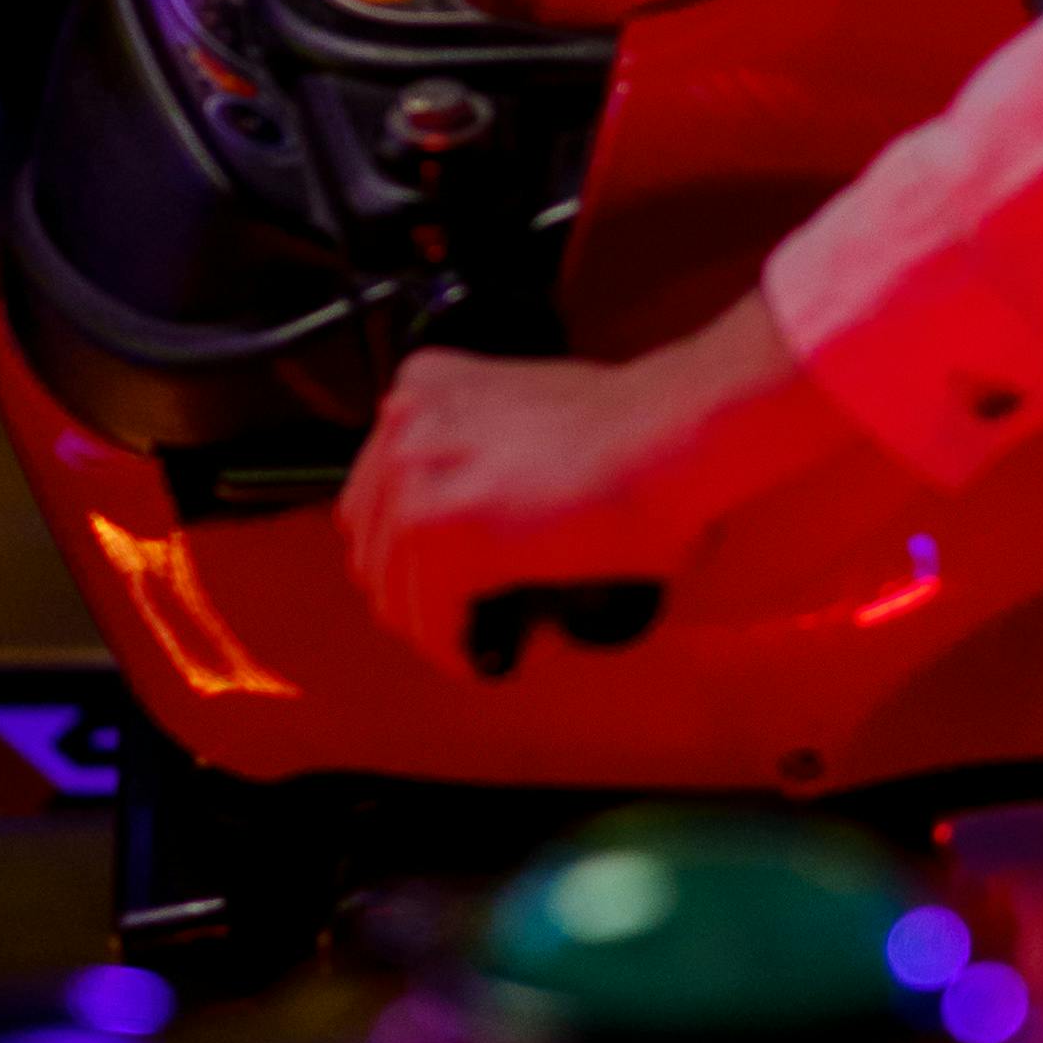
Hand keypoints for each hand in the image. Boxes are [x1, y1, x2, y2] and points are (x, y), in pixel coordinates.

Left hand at [339, 284, 858, 668]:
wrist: (669, 437)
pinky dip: (460, 650)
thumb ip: (481, 452)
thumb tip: (487, 521)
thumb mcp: (526, 410)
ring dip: (442, 628)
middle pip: (373, 546)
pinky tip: (498, 653)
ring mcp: (417, 479)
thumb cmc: (634, 428)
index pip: (375, 495)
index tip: (447, 581)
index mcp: (421, 388)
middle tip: (470, 618)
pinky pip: (432, 621)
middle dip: (418, 594)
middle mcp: (405, 424)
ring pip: (396, 594)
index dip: (410, 551)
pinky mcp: (444, 535)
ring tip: (494, 640)